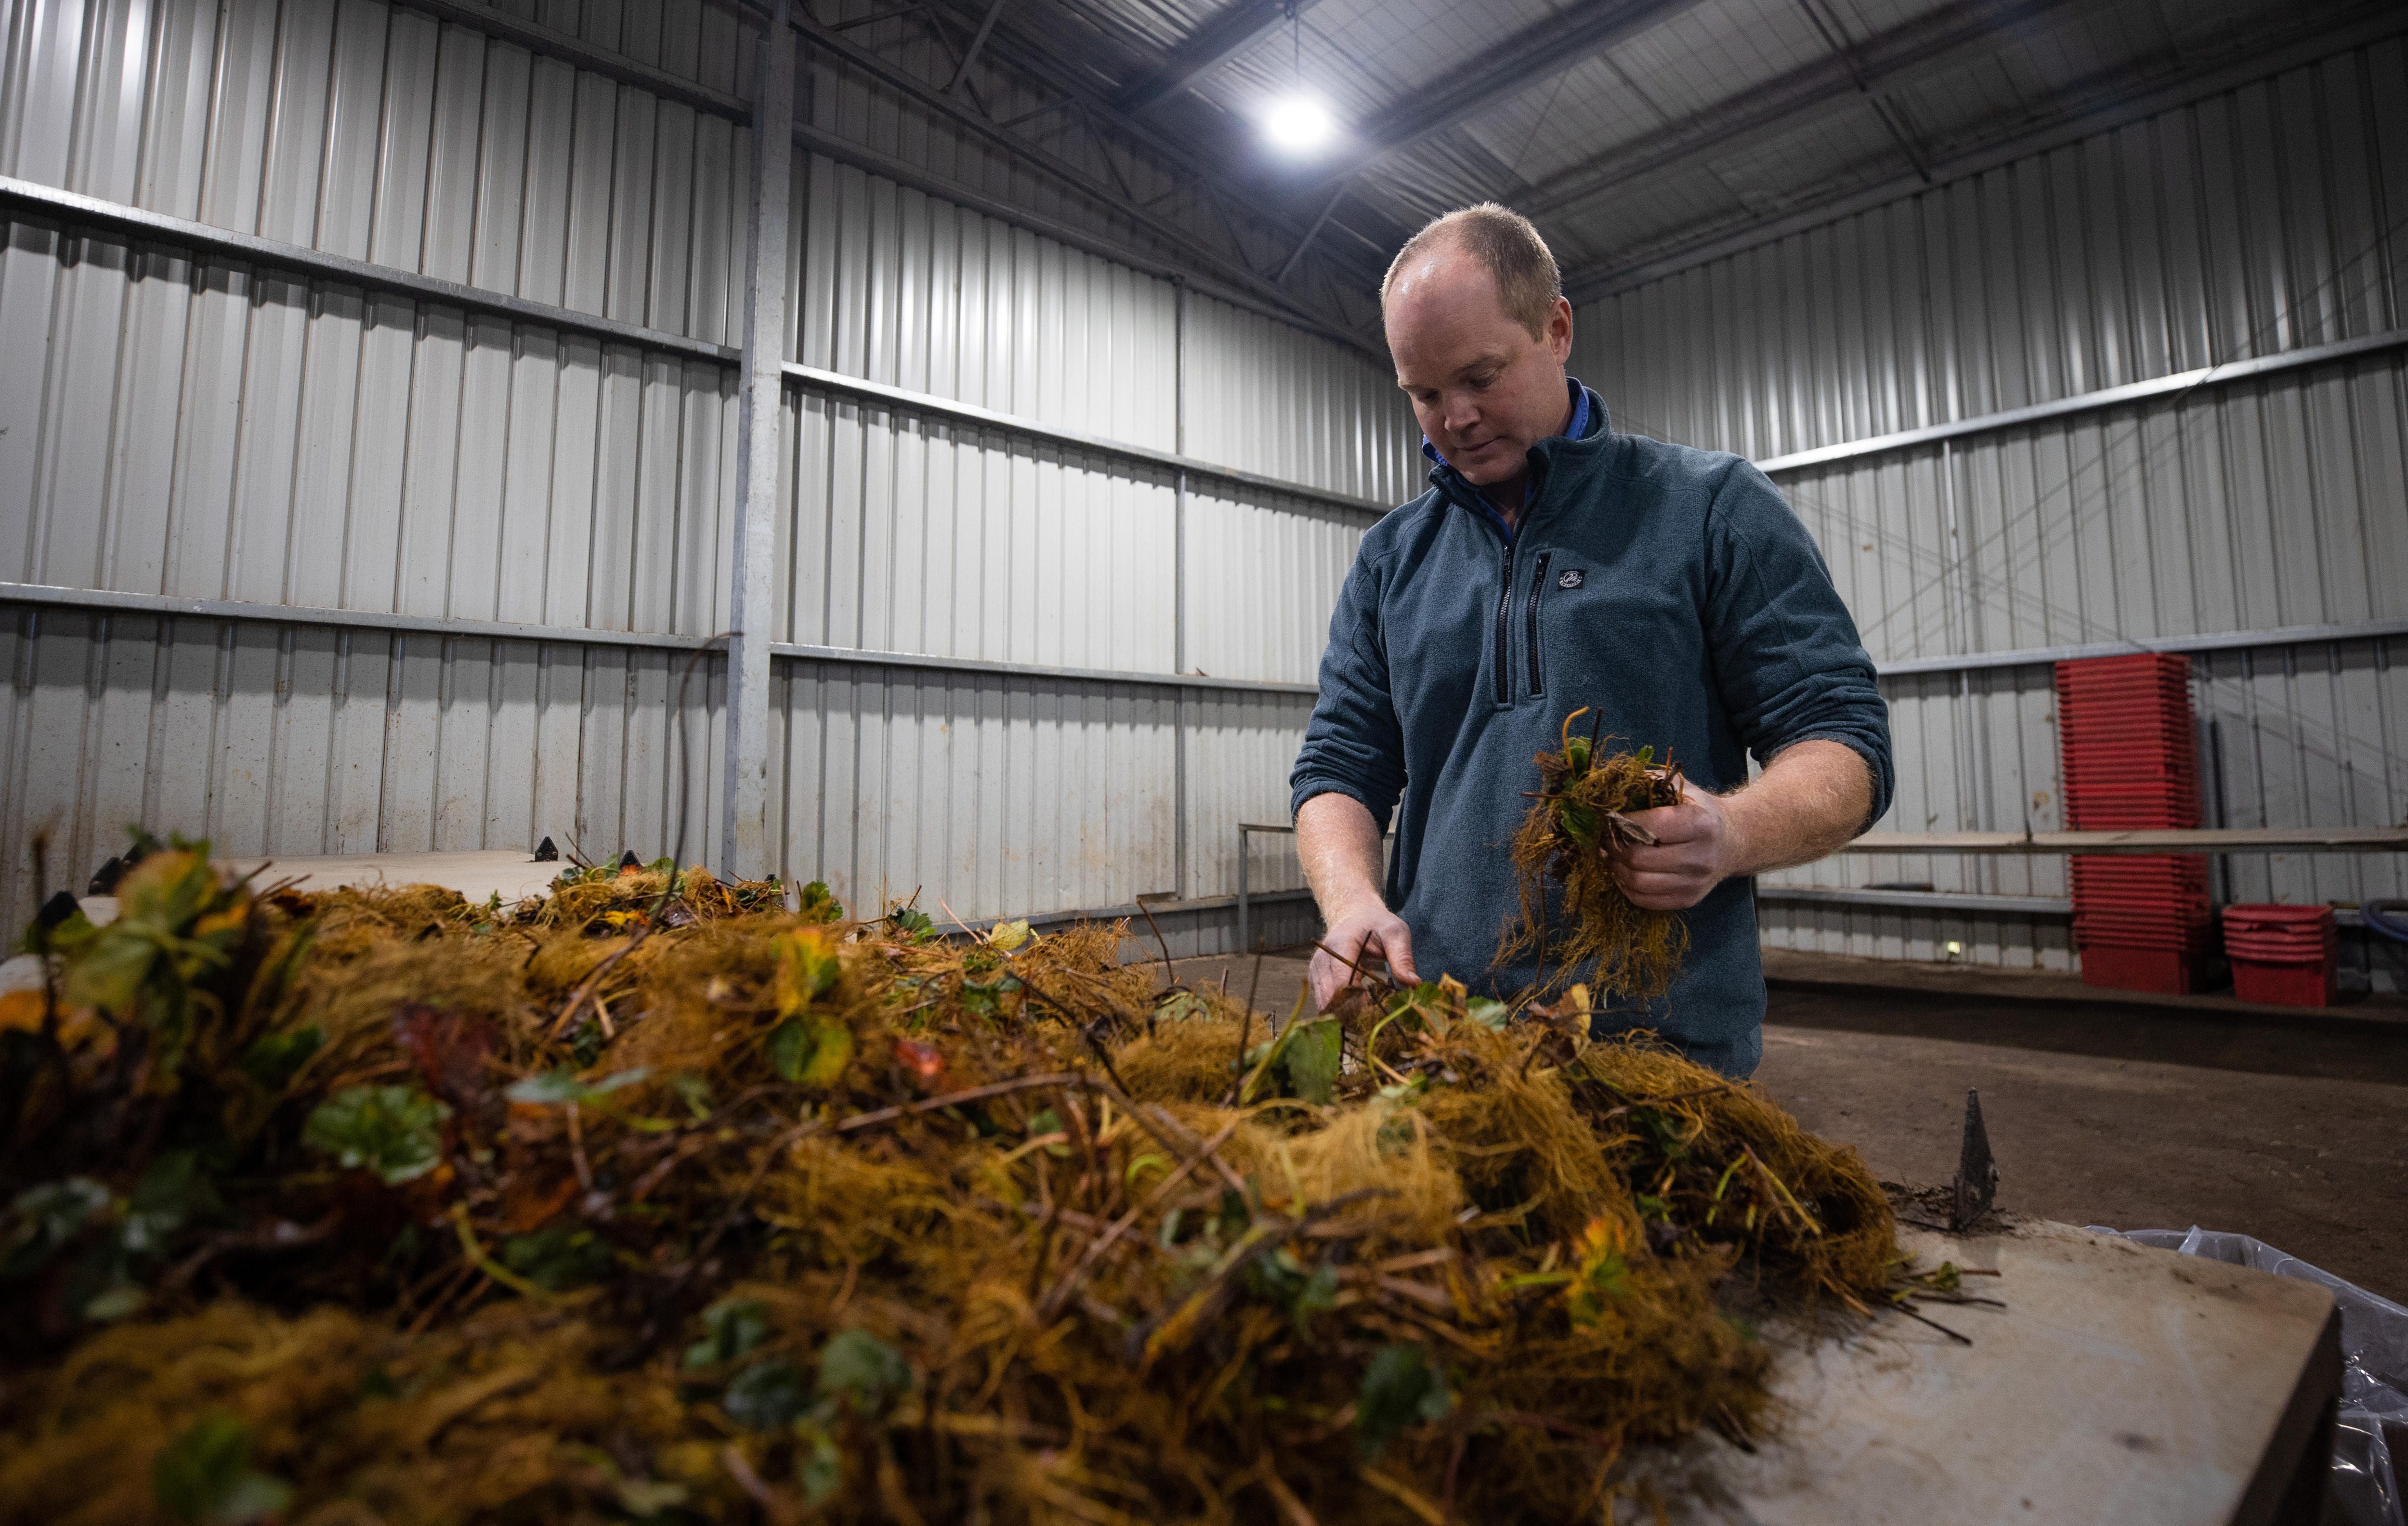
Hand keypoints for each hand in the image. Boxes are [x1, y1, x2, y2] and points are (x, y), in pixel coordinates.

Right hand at [1310, 900, 1419, 1009]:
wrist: (1356, 918)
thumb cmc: (1377, 925)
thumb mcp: (1395, 933)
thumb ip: (1403, 958)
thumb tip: (1413, 984)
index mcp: (1341, 945)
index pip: (1343, 983)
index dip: (1360, 1003)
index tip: (1381, 1012)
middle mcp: (1322, 959)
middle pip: (1332, 999)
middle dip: (1354, 1015)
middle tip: (1378, 1021)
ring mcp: (1315, 971)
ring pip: (1325, 1006)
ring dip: (1347, 1017)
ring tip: (1370, 1018)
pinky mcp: (1315, 980)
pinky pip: (1324, 1005)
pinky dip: (1341, 1013)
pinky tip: (1359, 1011)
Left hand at [1607, 778, 1739, 909]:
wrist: (1733, 841)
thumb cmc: (1700, 811)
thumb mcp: (1682, 789)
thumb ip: (1647, 784)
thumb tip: (1605, 787)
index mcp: (1700, 823)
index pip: (1648, 827)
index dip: (1620, 822)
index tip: (1607, 816)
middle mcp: (1701, 856)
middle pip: (1638, 858)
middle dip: (1612, 846)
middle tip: (1603, 837)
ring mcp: (1695, 882)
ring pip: (1638, 882)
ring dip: (1615, 868)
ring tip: (1609, 854)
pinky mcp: (1688, 899)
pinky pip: (1644, 899)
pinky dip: (1625, 886)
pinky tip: (1621, 871)